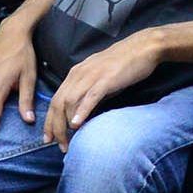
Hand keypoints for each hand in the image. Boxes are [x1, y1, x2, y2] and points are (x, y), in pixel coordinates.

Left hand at [44, 32, 162, 146]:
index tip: (48, 138)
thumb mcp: (100, 79)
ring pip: (69, 101)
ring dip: (65, 124)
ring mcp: (92, 76)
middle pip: (58, 103)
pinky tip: (77, 124)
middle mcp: (79, 74)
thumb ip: (89, 93)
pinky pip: (90, 97)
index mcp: (76, 74)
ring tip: (67, 141)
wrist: (143, 47)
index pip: (55, 99)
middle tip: (57, 145)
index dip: (50, 121)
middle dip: (54, 126)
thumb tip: (82, 114)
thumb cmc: (124, 64)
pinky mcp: (107, 79)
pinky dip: (81, 111)